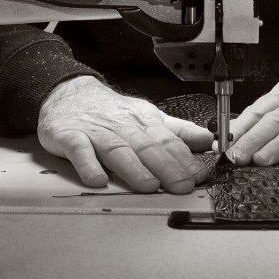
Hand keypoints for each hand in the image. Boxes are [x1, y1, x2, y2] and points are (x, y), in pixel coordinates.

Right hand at [37, 76, 212, 193]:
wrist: (69, 92)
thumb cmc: (111, 111)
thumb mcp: (148, 116)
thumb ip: (177, 131)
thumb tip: (209, 141)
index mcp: (144, 120)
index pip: (168, 140)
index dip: (185, 158)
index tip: (200, 175)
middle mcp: (122, 126)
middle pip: (146, 146)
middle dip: (167, 166)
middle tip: (182, 185)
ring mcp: (96, 131)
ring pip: (117, 150)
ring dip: (133, 168)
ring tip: (148, 185)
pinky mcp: (69, 137)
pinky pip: (79, 151)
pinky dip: (88, 164)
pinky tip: (97, 180)